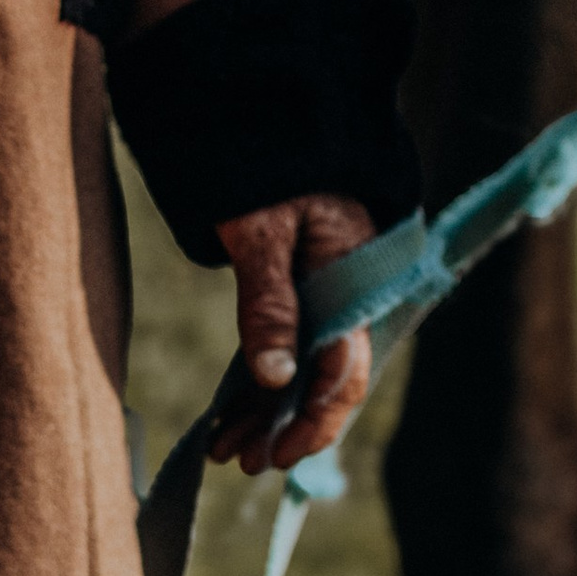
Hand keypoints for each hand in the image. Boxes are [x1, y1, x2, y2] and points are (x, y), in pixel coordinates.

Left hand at [207, 191, 375, 476]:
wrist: (260, 114)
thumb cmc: (263, 166)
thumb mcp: (261, 232)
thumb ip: (270, 303)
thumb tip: (275, 378)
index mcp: (352, 283)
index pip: (343, 370)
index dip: (315, 419)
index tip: (281, 454)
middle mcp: (343, 297)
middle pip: (321, 380)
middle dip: (283, 426)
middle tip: (240, 461)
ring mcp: (320, 297)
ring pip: (298, 371)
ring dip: (264, 412)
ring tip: (224, 450)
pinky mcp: (294, 292)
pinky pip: (281, 349)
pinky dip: (256, 382)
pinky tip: (228, 416)